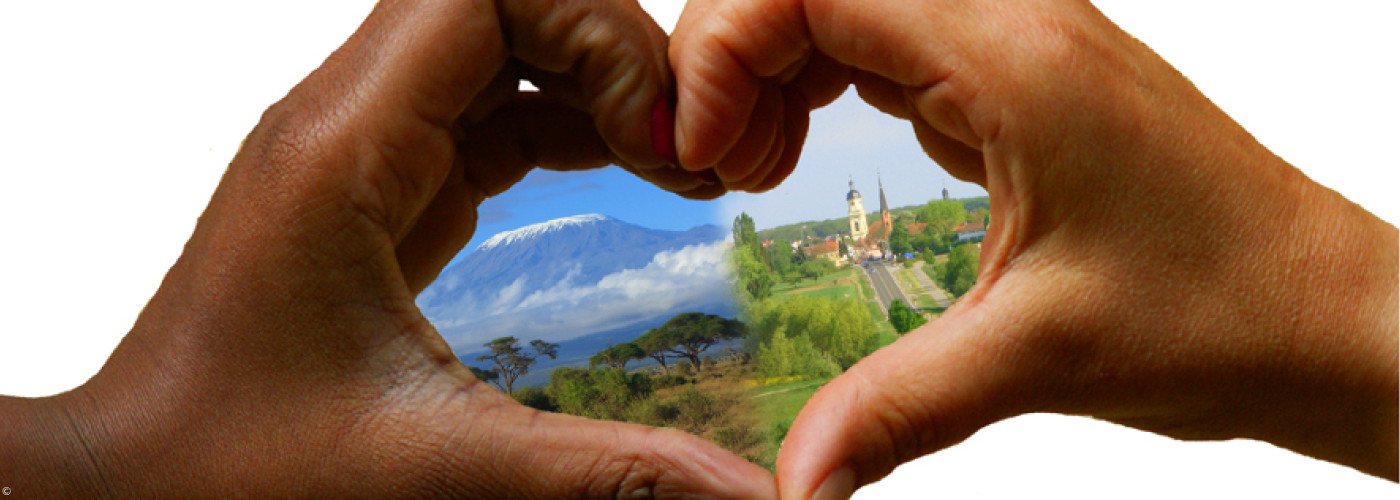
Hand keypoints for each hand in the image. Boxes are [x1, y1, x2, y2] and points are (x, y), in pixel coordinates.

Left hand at [0, 0, 770, 496]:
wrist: (131, 486)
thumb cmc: (231, 469)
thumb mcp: (439, 466)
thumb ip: (606, 470)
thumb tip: (746, 496)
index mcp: (344, 149)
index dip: (596, 32)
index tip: (660, 133)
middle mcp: (345, 124)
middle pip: (504, 3)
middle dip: (611, 53)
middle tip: (685, 149)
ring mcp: (359, 151)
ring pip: (498, 50)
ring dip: (595, 87)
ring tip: (676, 165)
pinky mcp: (378, 189)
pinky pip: (486, 113)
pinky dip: (566, 127)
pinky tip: (626, 173)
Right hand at [668, 0, 1397, 495]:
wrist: (1333, 321)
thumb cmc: (1227, 310)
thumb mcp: (1035, 357)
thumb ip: (893, 407)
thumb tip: (791, 482)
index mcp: (1012, 54)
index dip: (723, 51)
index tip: (703, 153)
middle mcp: (1014, 22)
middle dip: (736, 59)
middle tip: (720, 167)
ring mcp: (1020, 46)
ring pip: (852, 7)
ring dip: (778, 70)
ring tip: (758, 166)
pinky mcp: (1023, 83)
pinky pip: (894, 45)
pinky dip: (828, 86)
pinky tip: (816, 158)